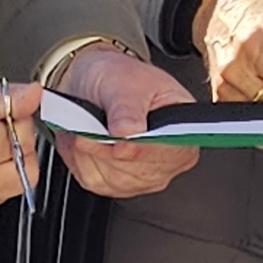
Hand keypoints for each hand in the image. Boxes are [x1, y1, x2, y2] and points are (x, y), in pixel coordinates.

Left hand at [54, 45, 197, 198]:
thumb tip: (128, 132)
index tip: (119, 144)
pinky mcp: (114, 184)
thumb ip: (127, 108)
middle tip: (90, 124)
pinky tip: (82, 138)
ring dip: (90, 152)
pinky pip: (92, 179)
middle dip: (107, 149)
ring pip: (112, 178)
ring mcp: (140, 177)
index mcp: (182, 133)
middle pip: (137, 171)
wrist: (95, 84)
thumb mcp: (126, 82)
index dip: (142, 151)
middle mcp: (166, 161)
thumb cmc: (120, 78)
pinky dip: (79, 158)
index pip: (171, 153)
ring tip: (85, 125)